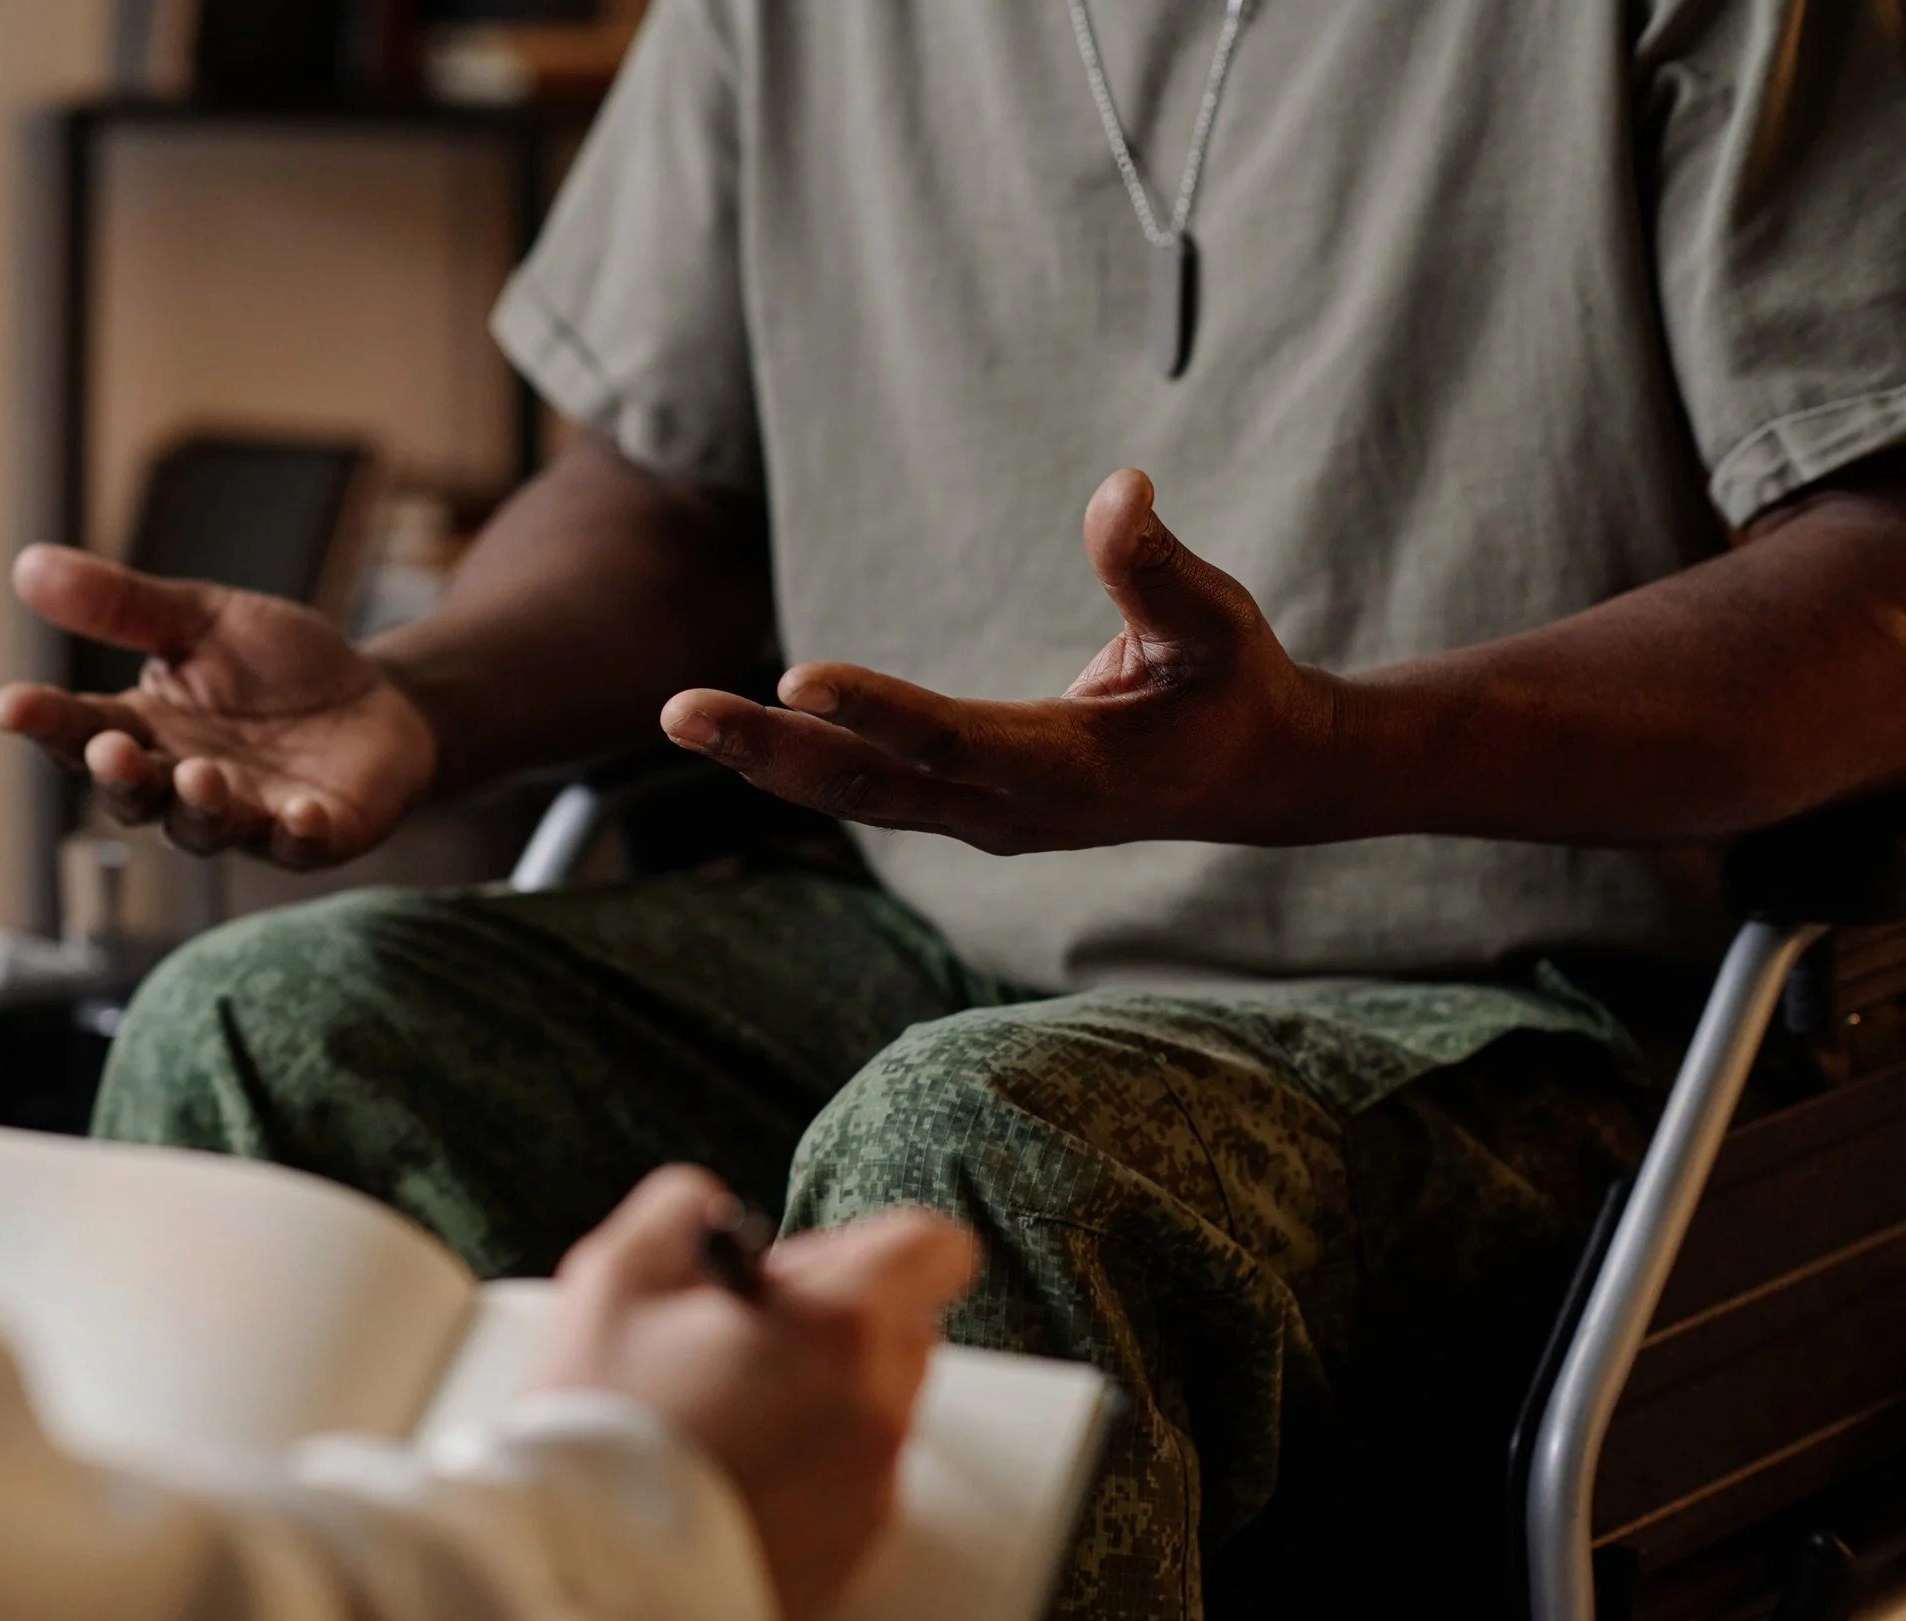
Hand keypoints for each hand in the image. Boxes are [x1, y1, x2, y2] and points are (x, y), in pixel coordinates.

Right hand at [0, 546, 435, 867]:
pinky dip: (298, 834)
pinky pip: (300, 846)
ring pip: (207, 829)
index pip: (83, 730)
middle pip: (135, 795)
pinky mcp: (316, 836)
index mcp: (149, 730)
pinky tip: (300, 813)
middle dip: (121, 777)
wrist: (381, 699)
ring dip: (200, 807)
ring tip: (199, 776)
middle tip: (112, 750)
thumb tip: (29, 563)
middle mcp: (184, 784)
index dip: (47, 722)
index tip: (9, 705)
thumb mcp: (202, 618)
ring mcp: (250, 817)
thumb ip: (123, 605)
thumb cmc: (281, 668)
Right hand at [531, 1167, 977, 1620]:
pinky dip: (810, 1467)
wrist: (588, 1572)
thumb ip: (681, 1207)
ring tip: (727, 1410)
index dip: (869, 1243)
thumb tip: (710, 1206)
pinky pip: (853, 1482)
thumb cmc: (604, 1426)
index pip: (932, 1247)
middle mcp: (877, 1407)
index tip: (811, 1266)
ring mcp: (869, 1489)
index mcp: (840, 1325)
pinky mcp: (850, 1552)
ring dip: (824, 1394)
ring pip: (878, 1408)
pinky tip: (732, 1470)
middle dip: (837, 1320)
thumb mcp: (617, 1274)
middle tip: (742, 1339)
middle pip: (904, 1329)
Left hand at [659, 469, 1348, 852]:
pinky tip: (734, 738)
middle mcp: (1012, 812)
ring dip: (765, 760)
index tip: (795, 675)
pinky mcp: (969, 811)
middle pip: (872, 786)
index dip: (876, 711)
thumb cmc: (1236, 687)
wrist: (1257, 779)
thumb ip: (1157, 568)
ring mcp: (984, 821)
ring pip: (857, 797)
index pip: (953, 741)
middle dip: (770, 750)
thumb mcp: (1215, 623)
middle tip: (676, 711)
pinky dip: (799, 766)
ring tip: (679, 717)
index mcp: (1072, 770)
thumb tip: (1118, 486)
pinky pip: (869, 792)